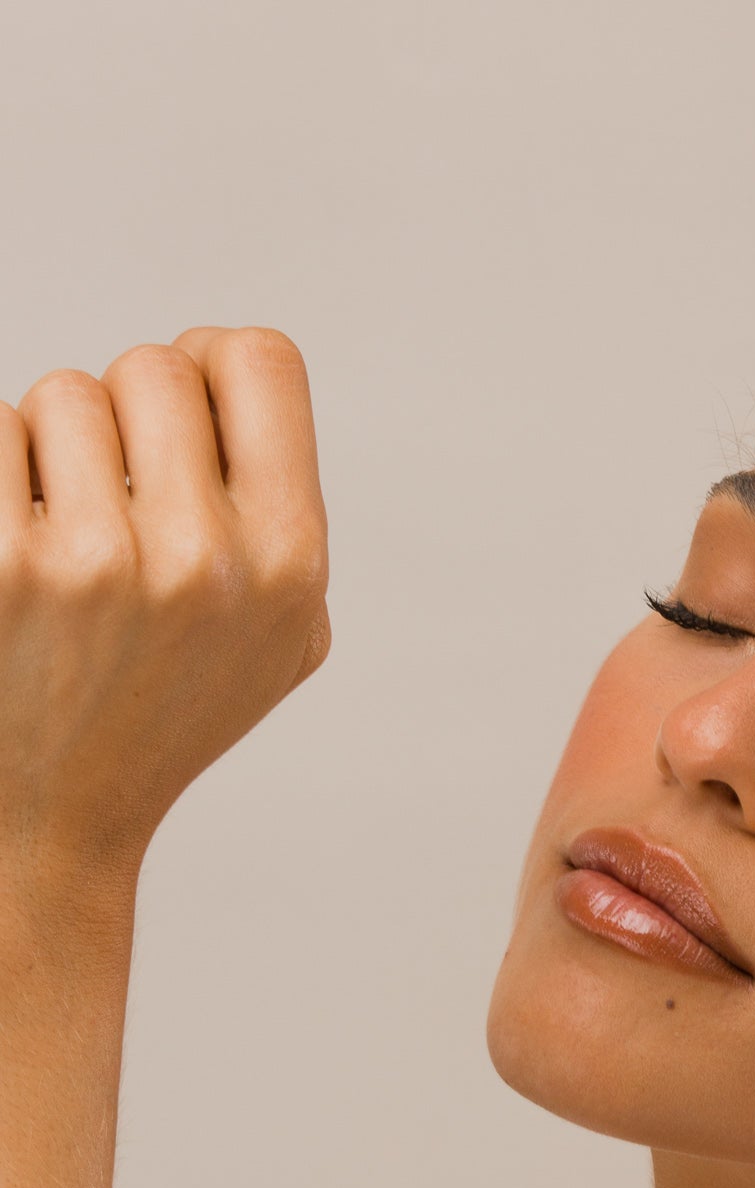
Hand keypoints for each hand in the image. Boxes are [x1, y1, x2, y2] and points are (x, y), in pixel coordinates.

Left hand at [0, 325, 330, 886]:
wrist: (50, 820)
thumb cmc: (161, 713)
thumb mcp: (277, 637)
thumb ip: (282, 510)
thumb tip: (224, 370)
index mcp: (288, 566)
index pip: (261, 359)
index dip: (214, 370)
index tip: (184, 416)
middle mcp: (201, 560)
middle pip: (154, 368)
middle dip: (128, 423)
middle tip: (114, 504)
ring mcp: (91, 563)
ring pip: (60, 396)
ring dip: (51, 455)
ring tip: (62, 549)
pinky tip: (14, 560)